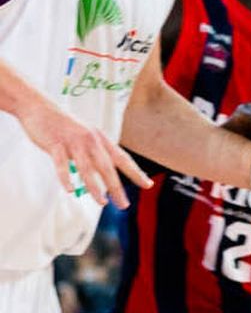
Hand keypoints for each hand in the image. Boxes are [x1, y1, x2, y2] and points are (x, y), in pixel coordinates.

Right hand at [15, 92, 150, 209]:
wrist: (40, 108)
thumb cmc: (64, 126)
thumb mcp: (86, 135)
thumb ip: (95, 152)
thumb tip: (106, 171)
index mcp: (100, 139)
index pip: (122, 158)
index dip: (136, 172)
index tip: (148, 185)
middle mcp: (90, 140)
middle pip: (107, 167)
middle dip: (116, 187)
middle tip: (124, 205)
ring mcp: (73, 142)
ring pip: (87, 168)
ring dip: (95, 187)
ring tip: (102, 202)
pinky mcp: (55, 144)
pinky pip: (61, 164)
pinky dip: (65, 178)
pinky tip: (70, 190)